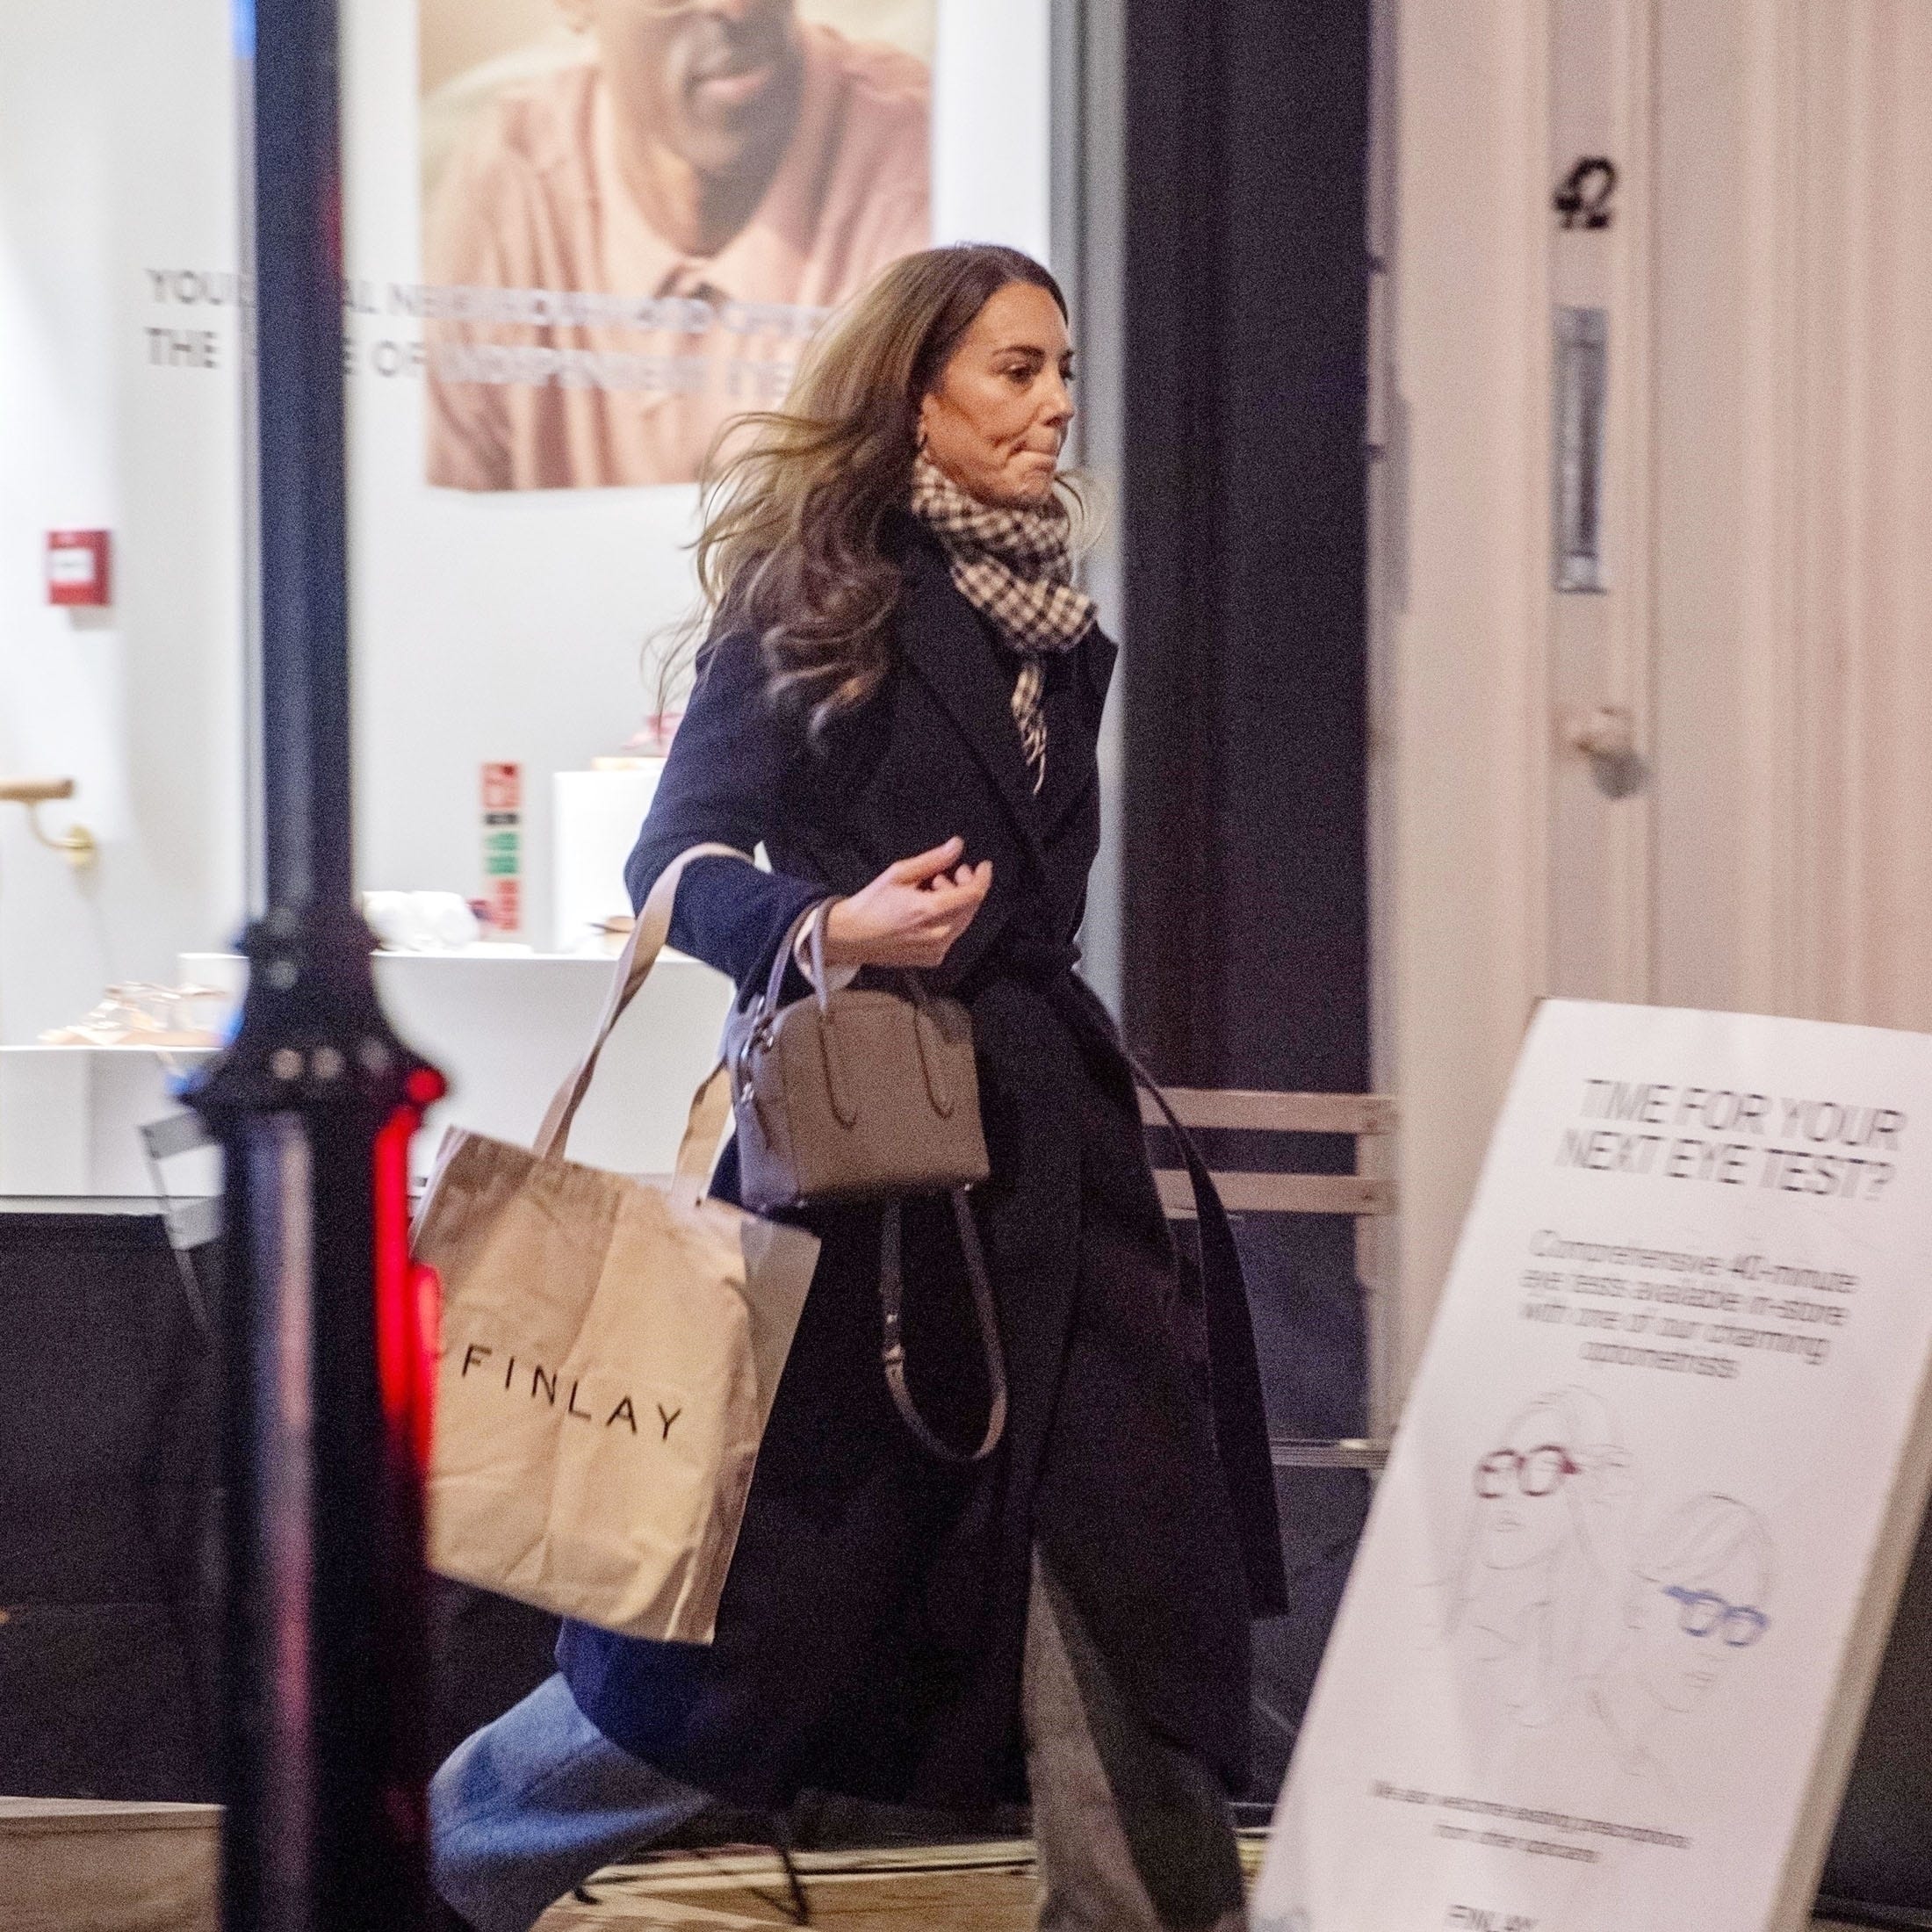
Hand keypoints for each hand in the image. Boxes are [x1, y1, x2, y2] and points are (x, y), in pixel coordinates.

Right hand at [822, 837, 992, 969]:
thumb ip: (933, 860)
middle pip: (970, 908)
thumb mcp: (899, 874)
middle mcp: (938, 935)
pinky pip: (950, 935)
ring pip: (962, 921)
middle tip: (953, 872)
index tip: (983, 866)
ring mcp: (936, 950)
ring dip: (956, 902)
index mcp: (930, 911)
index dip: (982, 878)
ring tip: (934, 888)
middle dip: (966, 887)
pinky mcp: (931, 959)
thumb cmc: (871, 903)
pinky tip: (928, 909)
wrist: (851, 937)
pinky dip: (947, 919)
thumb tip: (957, 846)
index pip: (973, 895)